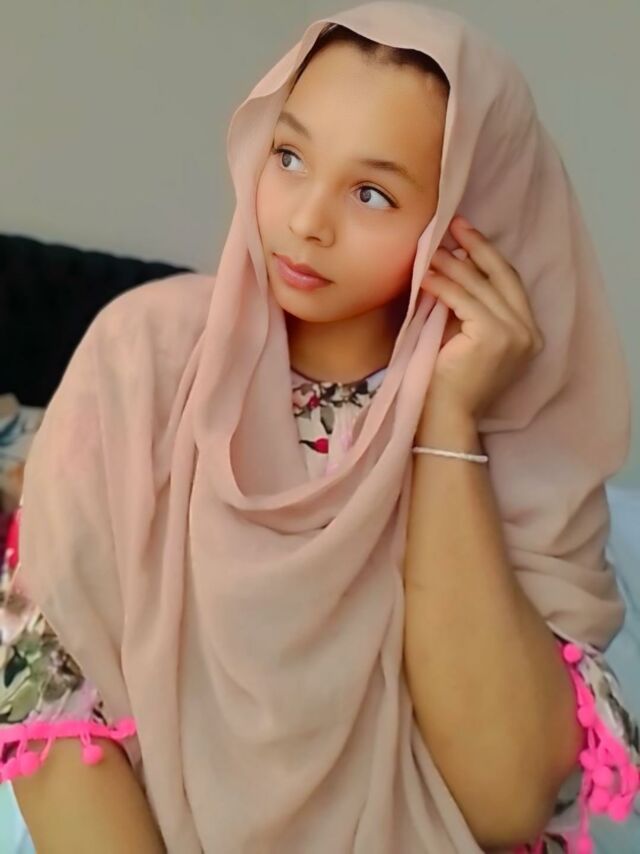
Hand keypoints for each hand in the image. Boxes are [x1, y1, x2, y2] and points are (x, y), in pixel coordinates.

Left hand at [420, 215, 544, 420]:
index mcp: (527, 333)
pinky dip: (443, 284)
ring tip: (430, 247)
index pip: (508, 284)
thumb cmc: (449, 384)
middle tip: (453, 224)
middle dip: (476, 247)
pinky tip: (425, 274)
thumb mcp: (466, 339)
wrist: (447, 418)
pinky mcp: (495, 337)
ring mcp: (515, 335)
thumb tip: (454, 265)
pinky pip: (464, 300)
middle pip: (502, 276)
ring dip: (453, 263)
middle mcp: (528, 332)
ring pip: (480, 286)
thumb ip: (469, 309)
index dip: (487, 256)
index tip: (465, 234)